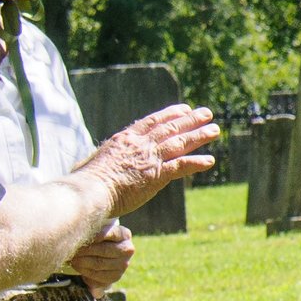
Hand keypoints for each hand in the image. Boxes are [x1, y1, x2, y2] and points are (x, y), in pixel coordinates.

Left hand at [70, 223, 133, 292]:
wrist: (105, 254)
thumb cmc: (98, 238)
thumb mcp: (98, 229)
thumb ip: (92, 230)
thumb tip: (81, 231)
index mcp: (124, 235)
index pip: (111, 233)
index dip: (95, 235)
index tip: (81, 235)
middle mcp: (127, 250)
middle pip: (104, 250)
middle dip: (85, 250)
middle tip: (71, 248)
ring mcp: (123, 265)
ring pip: (99, 263)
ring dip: (82, 261)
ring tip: (71, 258)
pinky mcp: (115, 276)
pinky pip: (97, 275)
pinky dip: (84, 271)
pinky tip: (76, 266)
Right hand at [80, 105, 217, 215]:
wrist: (89, 192)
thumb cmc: (85, 183)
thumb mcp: (93, 163)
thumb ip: (103, 161)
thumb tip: (95, 165)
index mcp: (124, 139)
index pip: (151, 122)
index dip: (170, 114)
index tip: (184, 109)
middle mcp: (139, 145)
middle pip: (169, 128)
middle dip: (190, 120)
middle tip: (207, 113)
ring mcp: (149, 159)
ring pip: (179, 143)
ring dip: (199, 136)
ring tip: (215, 130)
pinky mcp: (156, 175)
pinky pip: (181, 166)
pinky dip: (196, 162)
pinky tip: (210, 161)